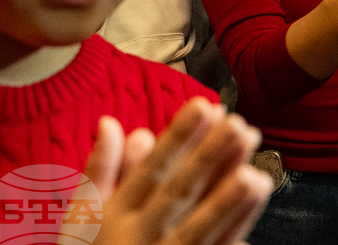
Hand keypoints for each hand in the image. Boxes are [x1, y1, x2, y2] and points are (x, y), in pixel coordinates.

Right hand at [77, 98, 272, 244]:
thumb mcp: (82, 217)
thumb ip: (100, 170)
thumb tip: (110, 122)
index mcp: (116, 216)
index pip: (152, 170)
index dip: (179, 138)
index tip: (204, 106)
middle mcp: (142, 237)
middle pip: (180, 194)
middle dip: (209, 160)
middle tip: (238, 125)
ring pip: (200, 229)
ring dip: (228, 203)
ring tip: (255, 174)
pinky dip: (235, 230)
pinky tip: (254, 212)